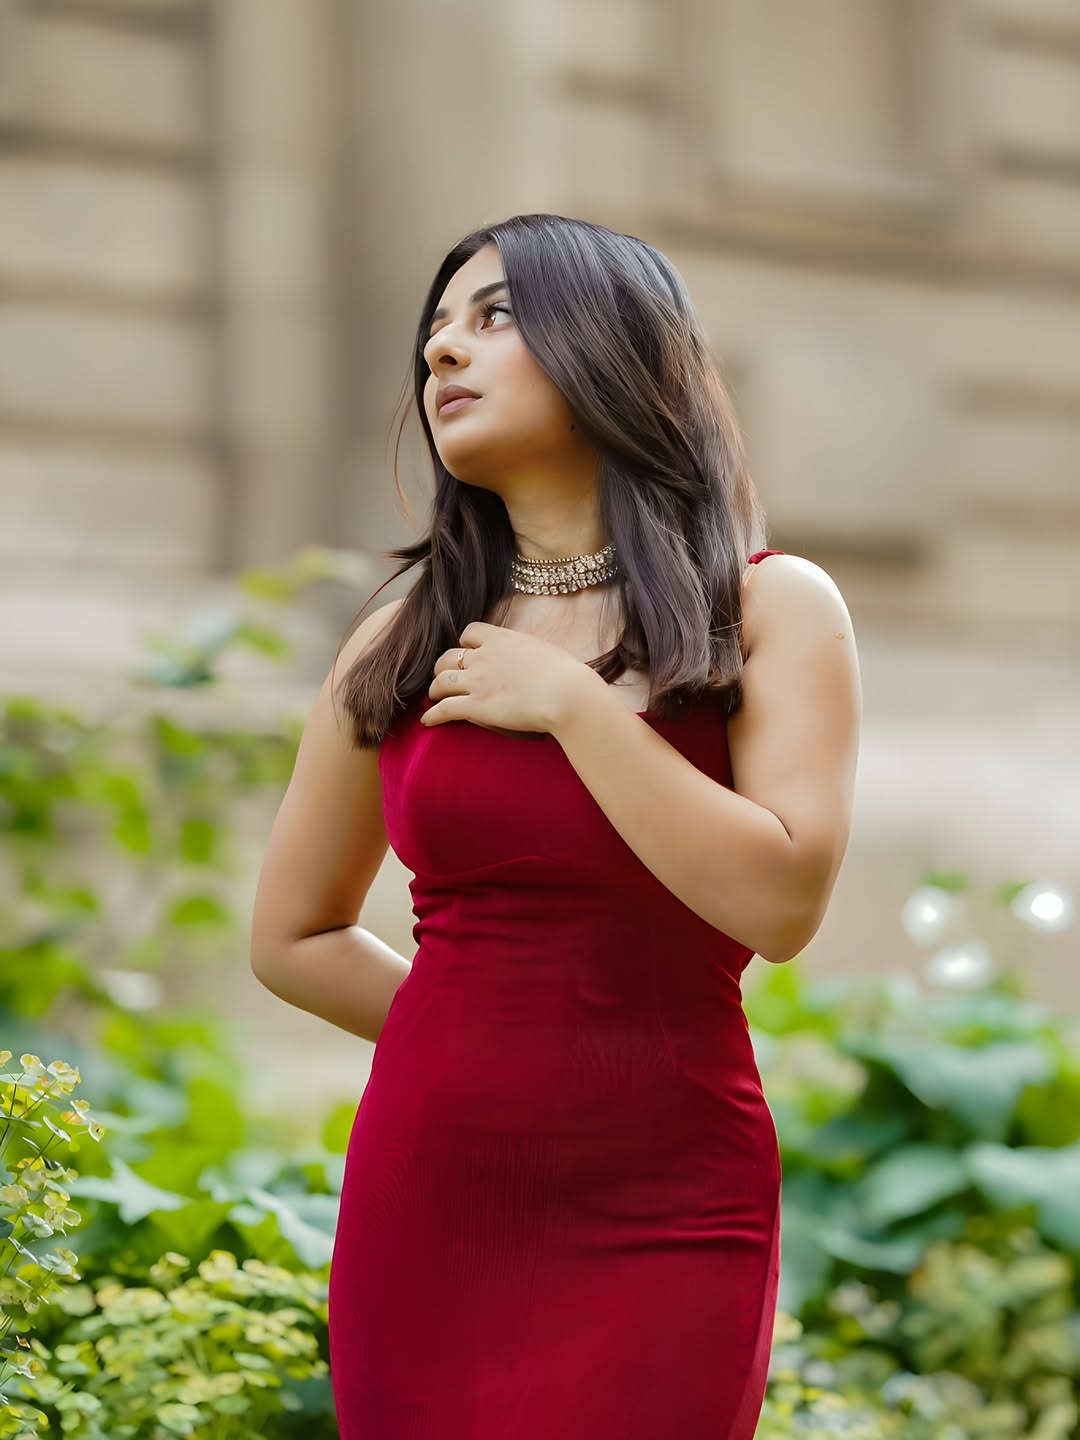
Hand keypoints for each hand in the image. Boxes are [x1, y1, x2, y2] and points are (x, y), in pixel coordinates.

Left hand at [422, 622, 600, 733]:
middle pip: (448, 657)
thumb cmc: (565, 675)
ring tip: (433, 697)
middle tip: (444, 677)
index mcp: (501, 639)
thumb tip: (530, 660)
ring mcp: (477, 682)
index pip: (469, 633)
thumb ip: (527, 652)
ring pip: (441, 682)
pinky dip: (432, 715)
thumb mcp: (543, 650)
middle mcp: (483, 657)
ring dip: (434, 689)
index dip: (465, 644)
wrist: (566, 694)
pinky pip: (444, 709)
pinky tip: (427, 721)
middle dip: (443, 667)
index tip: (468, 653)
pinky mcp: (476, 706)